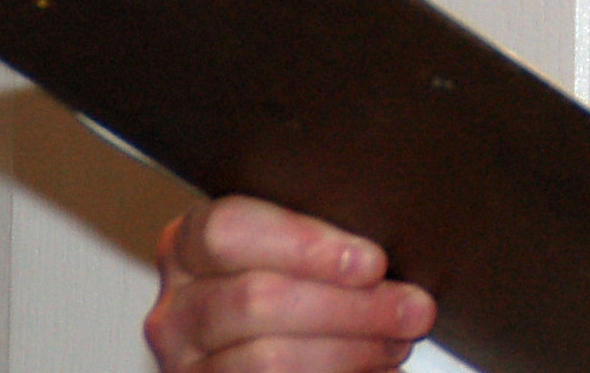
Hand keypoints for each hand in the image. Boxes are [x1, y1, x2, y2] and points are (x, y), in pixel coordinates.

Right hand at [145, 196, 434, 371]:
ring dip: (349, 351)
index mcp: (190, 246)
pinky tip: (372, 370)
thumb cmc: (298, 291)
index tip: (372, 263)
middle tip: (413, 309)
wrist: (273, 353)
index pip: (227, 230)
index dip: (303, 245)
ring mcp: (184, 365)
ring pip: (265, 359)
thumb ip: (323, 242)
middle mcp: (176, 308)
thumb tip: (385, 249)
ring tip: (398, 342)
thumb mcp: (299, 254)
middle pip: (255, 298)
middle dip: (349, 307)